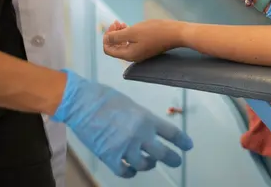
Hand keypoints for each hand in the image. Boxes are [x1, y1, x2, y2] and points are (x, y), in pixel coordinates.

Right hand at [51, 70, 192, 177]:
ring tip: (149, 162)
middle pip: (163, 153)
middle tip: (176, 161)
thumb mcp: (131, 104)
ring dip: (148, 164)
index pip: (172, 132)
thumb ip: (142, 118)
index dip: (182, 141)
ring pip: (144, 165)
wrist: (82, 103)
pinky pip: (124, 171)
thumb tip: (147, 128)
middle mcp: (139, 135)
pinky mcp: (109, 156)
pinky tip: (130, 169)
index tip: (188, 146)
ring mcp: (124, 147)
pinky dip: (129, 172)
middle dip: (173, 159)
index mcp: (146, 118)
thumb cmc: (104, 98)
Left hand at [104, 20, 181, 62]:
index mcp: (128, 54)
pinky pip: (131, 43)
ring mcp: (140, 52)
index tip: (112, 26)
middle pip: (115, 47)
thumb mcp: (132, 32)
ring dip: (120, 33)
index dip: (106, 38)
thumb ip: (116, 37)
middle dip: (112, 34)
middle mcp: (133, 56)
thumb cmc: (154, 31)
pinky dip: (128, 35)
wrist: (175, 33)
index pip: (108, 50)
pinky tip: (130, 26)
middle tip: (117, 22)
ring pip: (123, 44)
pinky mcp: (146, 48)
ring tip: (122, 23)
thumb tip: (106, 39)